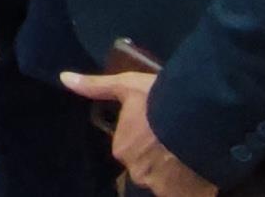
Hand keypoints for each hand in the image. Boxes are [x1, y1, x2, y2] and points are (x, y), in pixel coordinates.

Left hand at [61, 72, 218, 196]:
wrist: (200, 116)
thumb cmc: (158, 100)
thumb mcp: (126, 86)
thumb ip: (96, 86)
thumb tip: (64, 78)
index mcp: (122, 149)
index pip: (131, 148)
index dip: (146, 138)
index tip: (159, 129)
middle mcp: (138, 172)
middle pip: (148, 167)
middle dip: (159, 158)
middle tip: (177, 140)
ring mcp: (162, 186)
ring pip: (167, 181)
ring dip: (177, 172)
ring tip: (192, 154)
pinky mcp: (186, 194)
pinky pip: (186, 192)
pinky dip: (192, 186)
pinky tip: (200, 170)